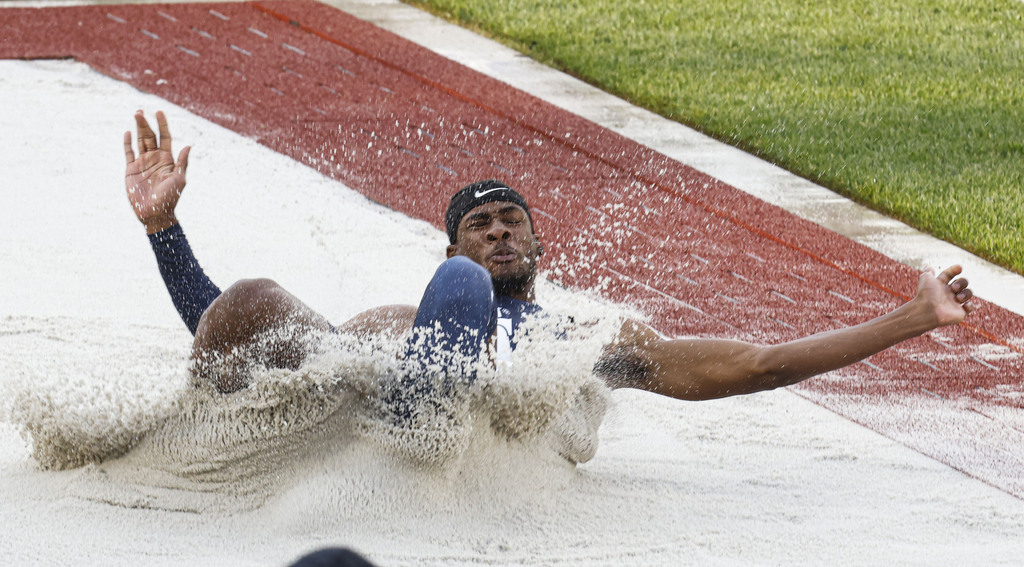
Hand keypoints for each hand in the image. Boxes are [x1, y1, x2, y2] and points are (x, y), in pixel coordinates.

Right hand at [123, 110, 189, 233]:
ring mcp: (143, 163)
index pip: (165, 137)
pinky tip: (127, 133)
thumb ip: (182, 163)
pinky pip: (128, 153)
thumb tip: (188, 146)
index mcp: (167, 159)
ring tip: (136, 114)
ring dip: (138, 128)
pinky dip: (127, 143)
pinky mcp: (131, 169)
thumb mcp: (178, 179)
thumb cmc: (169, 198)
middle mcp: (155, 158)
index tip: (159, 112)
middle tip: (140, 111)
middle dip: (146, 124)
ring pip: (140, 141)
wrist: (154, 213)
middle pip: (150, 136)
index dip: (162, 125)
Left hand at [916, 265, 974, 326]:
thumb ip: (928, 272)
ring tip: (957, 298)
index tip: (959, 268)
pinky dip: (970, 305)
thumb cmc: (926, 294)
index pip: (950, 274)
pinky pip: (970, 307)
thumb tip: (927, 265)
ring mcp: (954, 303)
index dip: (954, 270)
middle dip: (961, 282)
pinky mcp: (960, 312)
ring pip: (968, 293)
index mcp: (940, 285)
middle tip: (953, 288)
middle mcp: (948, 293)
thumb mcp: (926, 279)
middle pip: (962, 282)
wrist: (927, 311)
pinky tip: (964, 305)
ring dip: (965, 293)